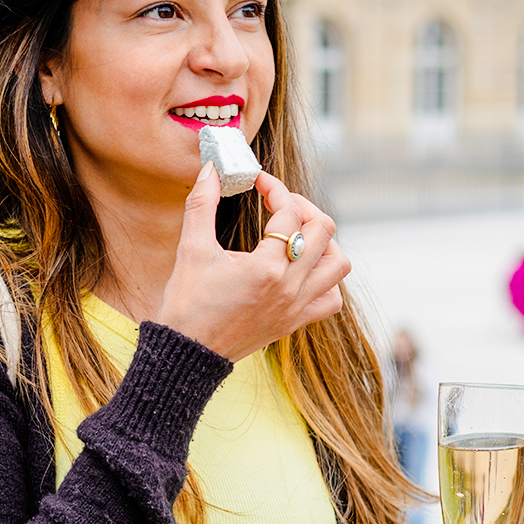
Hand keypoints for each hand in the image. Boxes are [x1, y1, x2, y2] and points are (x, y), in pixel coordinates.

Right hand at [155, 167, 349, 360]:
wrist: (187, 354)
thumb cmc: (186, 304)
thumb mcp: (191, 249)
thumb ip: (202, 203)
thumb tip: (211, 169)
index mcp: (266, 268)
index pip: (289, 212)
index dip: (275, 188)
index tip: (258, 182)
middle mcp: (289, 288)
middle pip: (324, 231)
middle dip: (304, 208)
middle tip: (280, 204)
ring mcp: (296, 307)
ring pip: (337, 265)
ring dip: (323, 243)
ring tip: (296, 235)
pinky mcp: (295, 322)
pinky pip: (331, 299)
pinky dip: (326, 280)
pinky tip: (302, 270)